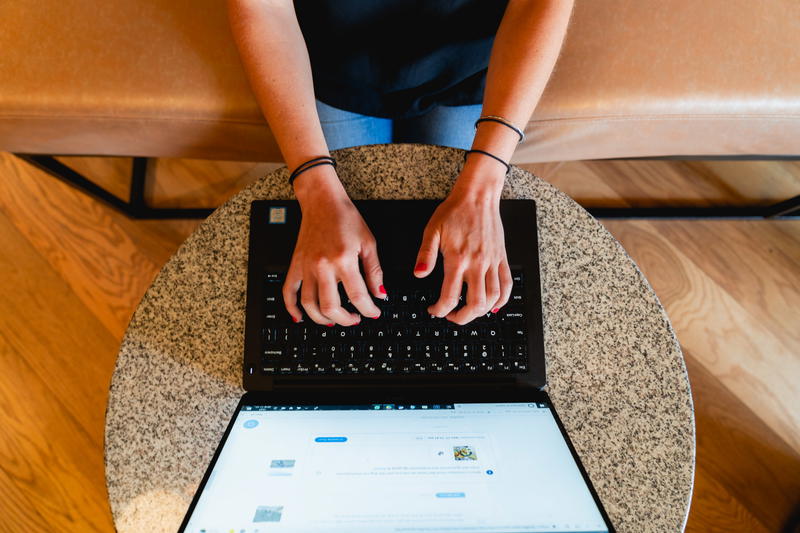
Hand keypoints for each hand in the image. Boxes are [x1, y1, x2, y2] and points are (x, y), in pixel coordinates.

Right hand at [283, 167, 385, 324]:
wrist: (322, 202)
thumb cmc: (345, 218)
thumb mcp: (368, 243)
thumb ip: (375, 271)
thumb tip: (380, 294)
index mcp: (343, 259)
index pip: (358, 295)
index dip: (369, 309)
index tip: (374, 312)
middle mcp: (322, 266)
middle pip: (331, 306)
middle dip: (345, 320)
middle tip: (355, 319)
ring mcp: (306, 267)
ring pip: (308, 304)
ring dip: (321, 319)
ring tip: (334, 321)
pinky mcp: (295, 264)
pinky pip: (288, 291)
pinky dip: (291, 308)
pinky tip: (299, 317)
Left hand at [414, 165, 511, 324]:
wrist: (478, 196)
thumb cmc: (455, 211)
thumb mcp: (433, 230)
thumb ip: (425, 254)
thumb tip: (419, 273)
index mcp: (458, 258)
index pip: (450, 296)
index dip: (440, 310)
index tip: (435, 310)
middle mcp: (477, 263)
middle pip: (475, 304)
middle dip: (462, 318)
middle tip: (452, 316)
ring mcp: (492, 262)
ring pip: (493, 298)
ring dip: (481, 311)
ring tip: (469, 311)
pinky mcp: (501, 258)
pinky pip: (507, 284)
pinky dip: (501, 300)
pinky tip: (493, 305)